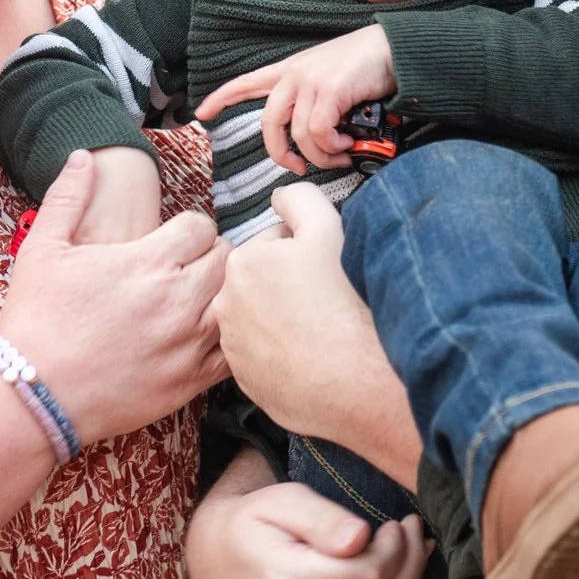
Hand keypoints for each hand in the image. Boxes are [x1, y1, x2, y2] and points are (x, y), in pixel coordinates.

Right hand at [0, 150, 228, 446]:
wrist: (33, 394)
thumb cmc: (35, 320)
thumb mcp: (42, 249)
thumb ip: (67, 197)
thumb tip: (82, 157)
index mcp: (148, 261)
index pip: (201, 226)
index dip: (189, 229)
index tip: (175, 241)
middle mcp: (178, 298)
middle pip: (227, 259)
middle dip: (212, 256)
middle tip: (191, 268)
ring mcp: (188, 342)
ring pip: (238, 302)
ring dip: (225, 295)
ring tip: (203, 300)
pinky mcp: (191, 381)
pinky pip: (234, 352)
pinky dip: (230, 340)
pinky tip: (208, 337)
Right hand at [185, 451, 429, 578]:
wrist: (210, 565)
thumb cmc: (251, 524)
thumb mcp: (281, 501)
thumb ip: (323, 517)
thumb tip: (361, 538)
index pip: (370, 575)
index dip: (396, 548)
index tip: (398, 524)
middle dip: (408, 566)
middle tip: (411, 535)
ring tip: (405, 557)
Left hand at [196, 23, 394, 175]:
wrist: (397, 49)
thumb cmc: (369, 67)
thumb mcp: (332, 79)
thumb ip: (316, 101)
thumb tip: (313, 138)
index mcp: (292, 70)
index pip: (248, 81)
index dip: (223, 97)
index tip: (202, 113)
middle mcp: (295, 74)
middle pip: (269, 124)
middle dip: (280, 154)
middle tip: (297, 169)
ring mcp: (310, 80)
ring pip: (299, 135)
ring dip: (320, 156)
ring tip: (339, 155)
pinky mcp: (329, 90)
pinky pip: (319, 132)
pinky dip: (332, 146)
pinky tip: (346, 144)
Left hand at [215, 182, 420, 487]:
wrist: (351, 381)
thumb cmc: (341, 304)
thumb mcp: (327, 230)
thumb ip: (299, 199)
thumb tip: (281, 197)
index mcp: (242, 263)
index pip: (275, 246)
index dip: (304, 254)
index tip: (323, 271)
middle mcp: (227, 304)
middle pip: (264, 283)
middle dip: (288, 286)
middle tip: (323, 300)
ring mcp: (234, 346)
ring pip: (263, 319)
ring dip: (284, 319)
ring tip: (318, 329)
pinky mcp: (246, 380)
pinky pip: (264, 356)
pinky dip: (282, 353)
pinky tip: (309, 355)